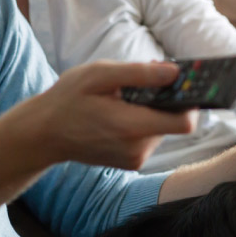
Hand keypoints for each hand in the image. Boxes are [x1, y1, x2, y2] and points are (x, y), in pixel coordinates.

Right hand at [0, 60, 196, 169]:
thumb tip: (174, 73)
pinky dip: (143, 123)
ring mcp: (135, 159)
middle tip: (143, 81)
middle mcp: (137, 149)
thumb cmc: (69, 100)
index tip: (183, 84)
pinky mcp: (131, 162)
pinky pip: (150, 138)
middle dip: (165, 100)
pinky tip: (121, 113)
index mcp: (131, 127)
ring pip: (162, 129)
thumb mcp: (99, 76)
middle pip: (173, 122)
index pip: (184, 122)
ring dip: (152, 111)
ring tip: (124, 99)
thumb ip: (139, 74)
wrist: (45, 134)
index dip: (190, 101)